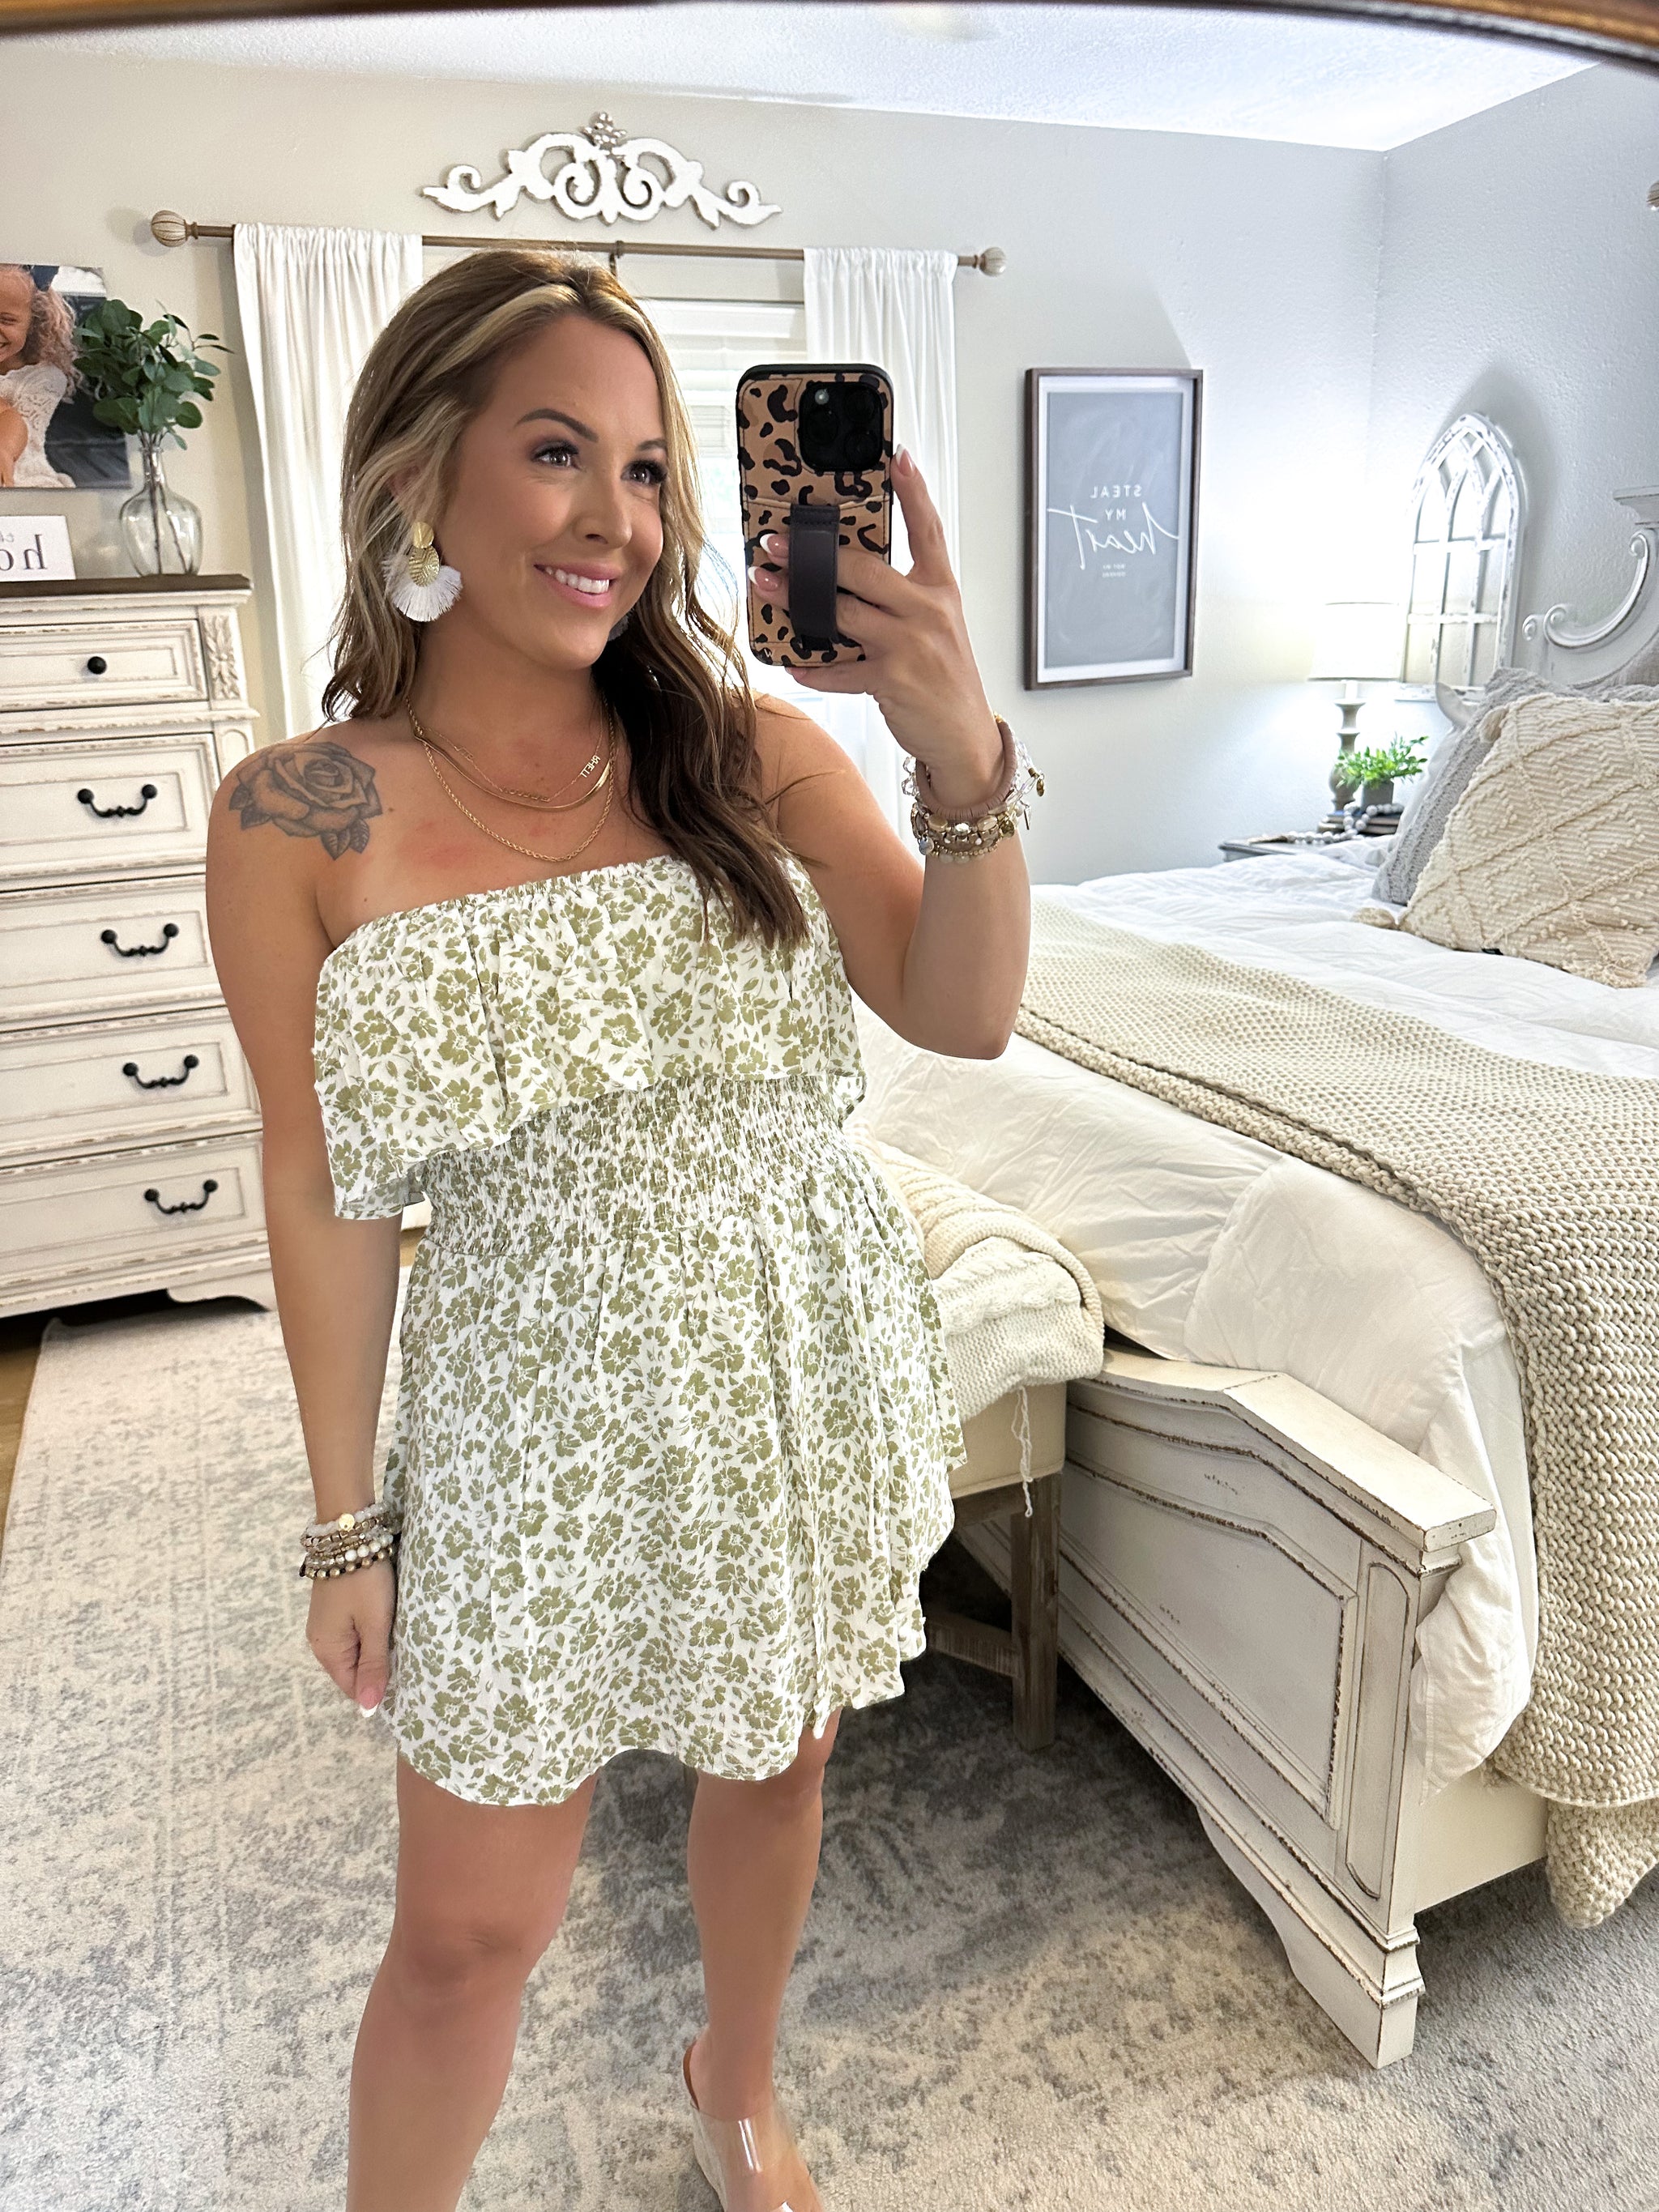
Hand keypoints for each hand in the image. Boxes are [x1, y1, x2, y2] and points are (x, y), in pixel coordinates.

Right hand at [307, 1562, 394, 1713]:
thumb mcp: (375, 1624)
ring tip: (400, 1638)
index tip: (405, 1677)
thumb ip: (373, 1665)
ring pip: (355, 1650)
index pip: (352, 1687)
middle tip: (406, 1653)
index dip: (377, 1687)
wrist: (348, 1534)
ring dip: (376, 1648)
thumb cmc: (364, 1581)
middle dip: (378, 1667)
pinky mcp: (334, 1608)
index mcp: (327, 1650)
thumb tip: (367, 1708)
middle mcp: (321, 1641)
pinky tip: (387, 1623)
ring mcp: (326, 1624)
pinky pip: (354, 1633)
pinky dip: (370, 1632)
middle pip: (353, 1669)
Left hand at [749, 448, 1004, 808]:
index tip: (897, 456)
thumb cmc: (945, 678)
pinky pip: (839, 670)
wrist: (965, 738)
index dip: (914, 492)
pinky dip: (811, 668)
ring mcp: (910, 646)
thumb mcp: (938, 627)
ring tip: (767, 587)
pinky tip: (790, 661)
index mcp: (941, 590)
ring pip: (841, 613)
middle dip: (815, 555)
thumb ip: (903, 598)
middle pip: (864, 570)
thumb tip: (848, 575)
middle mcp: (928, 611)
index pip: (929, 531)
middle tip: (776, 543)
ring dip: (796, 601)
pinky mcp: (891, 681)